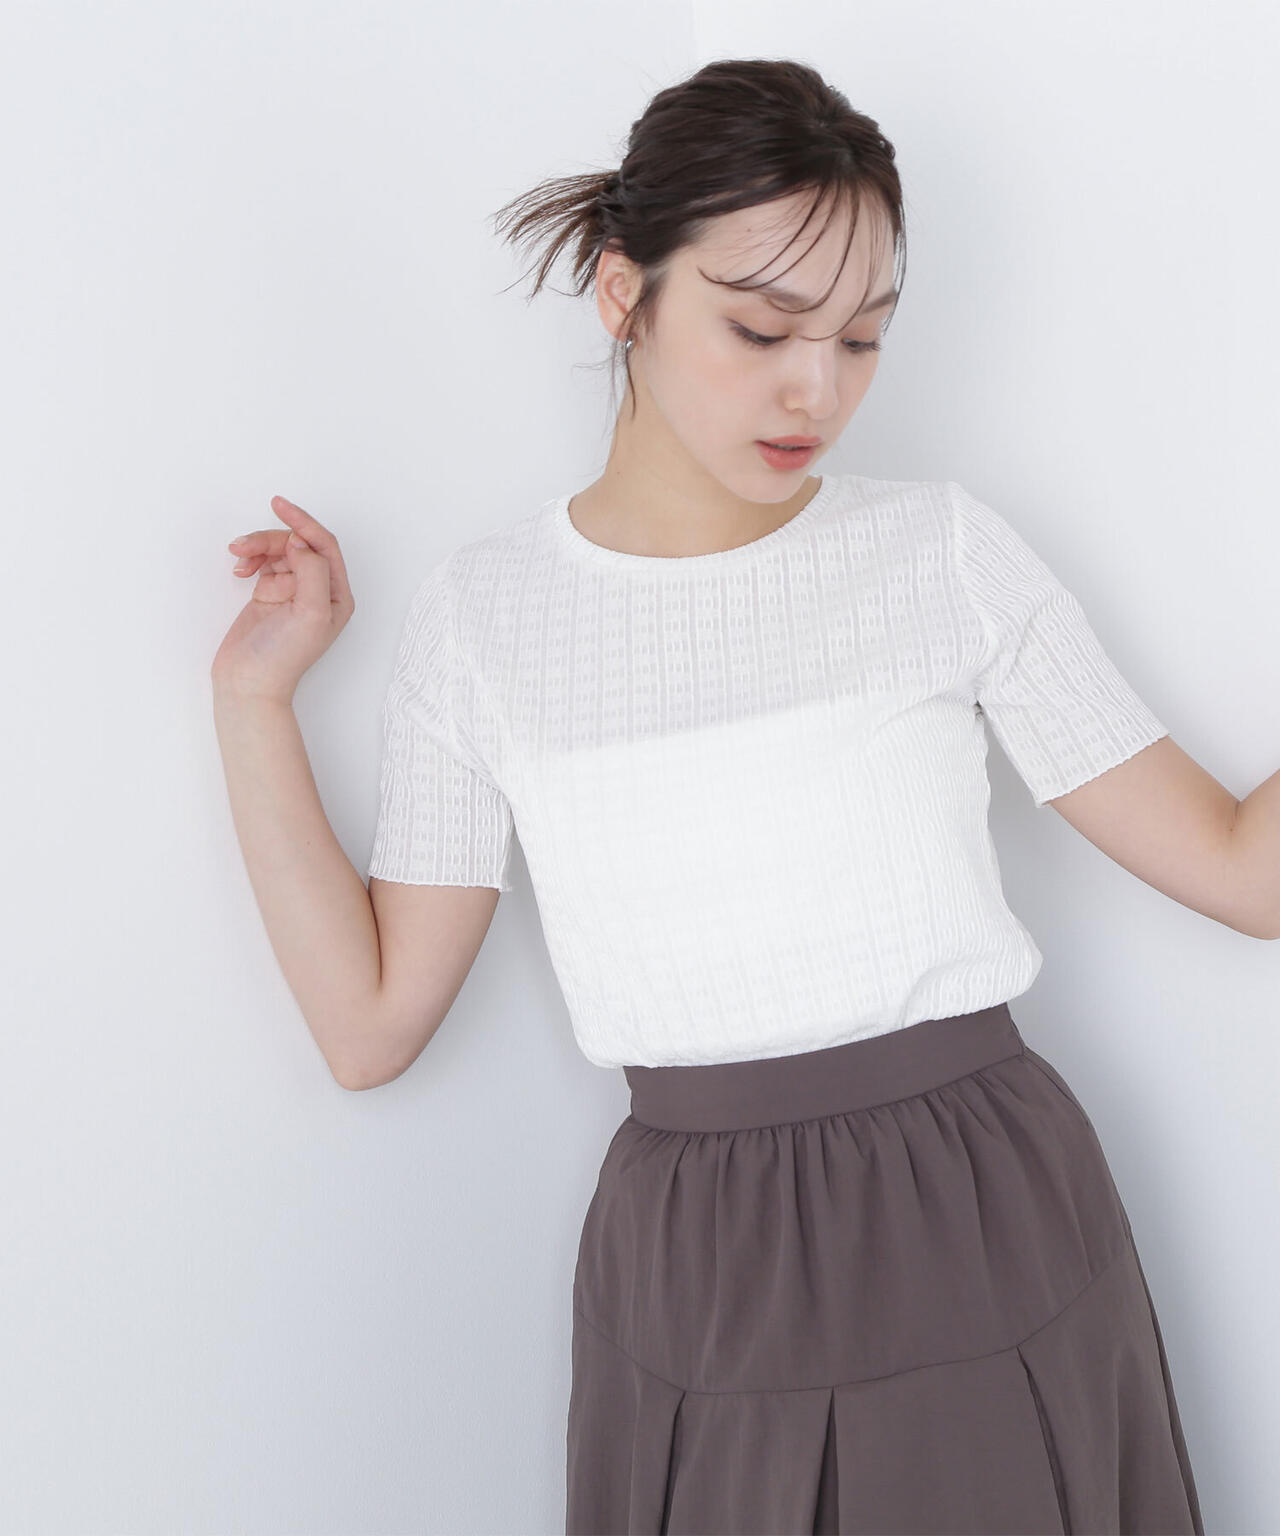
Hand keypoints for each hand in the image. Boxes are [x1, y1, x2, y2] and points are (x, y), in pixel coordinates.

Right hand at [211, 495, 354, 703]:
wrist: (248, 683)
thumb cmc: (283, 657)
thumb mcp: (310, 612)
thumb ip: (312, 571)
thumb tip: (301, 542)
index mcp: (337, 594)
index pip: (324, 546)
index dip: (304, 523)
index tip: (280, 506)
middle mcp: (319, 590)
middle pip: (298, 544)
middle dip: (272, 538)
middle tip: (244, 545)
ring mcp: (293, 590)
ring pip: (279, 550)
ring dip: (257, 547)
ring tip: (238, 557)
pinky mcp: (269, 593)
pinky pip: (263, 561)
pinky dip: (250, 559)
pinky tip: (239, 570)